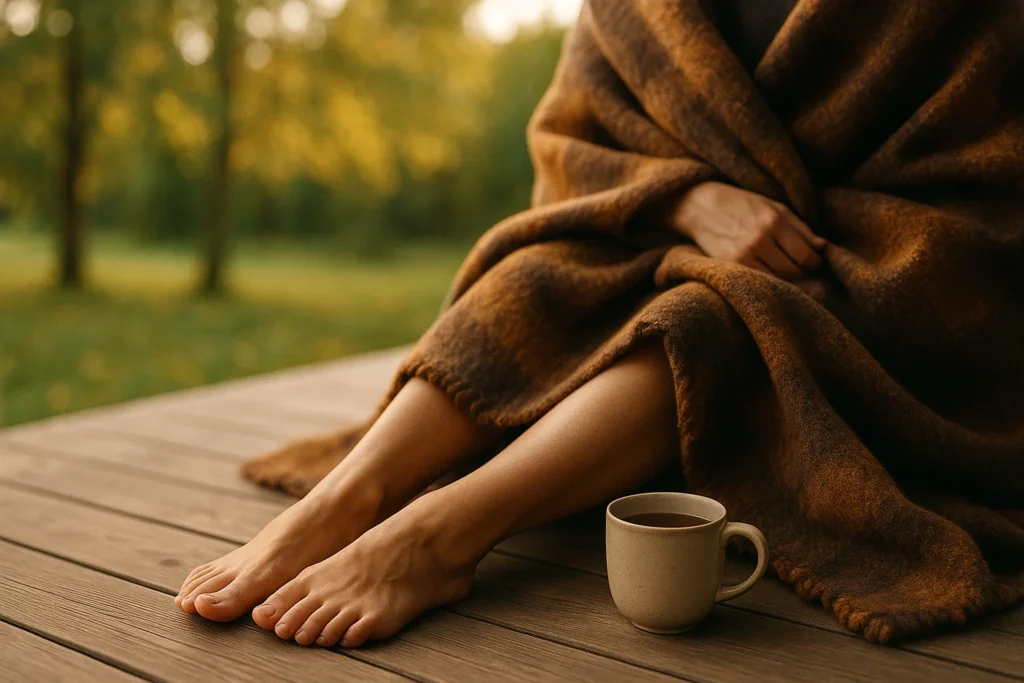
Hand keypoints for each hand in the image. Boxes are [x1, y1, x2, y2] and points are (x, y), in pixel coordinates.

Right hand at [665, 181, 825, 280]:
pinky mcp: (729, 266)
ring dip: (785, 280)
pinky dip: (767, 282)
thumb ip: (800, 227)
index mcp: (774, 221)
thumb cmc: (741, 204)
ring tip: (785, 272)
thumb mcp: (773, 207)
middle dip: (802, 273)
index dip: (815, 263)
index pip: (805, 255)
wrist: (701, 207)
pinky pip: (757, 282)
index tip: (814, 263)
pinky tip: (768, 274)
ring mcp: (743, 255)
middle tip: (801, 269)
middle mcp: (760, 240)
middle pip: (793, 271)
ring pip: (776, 280)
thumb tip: (823, 247)